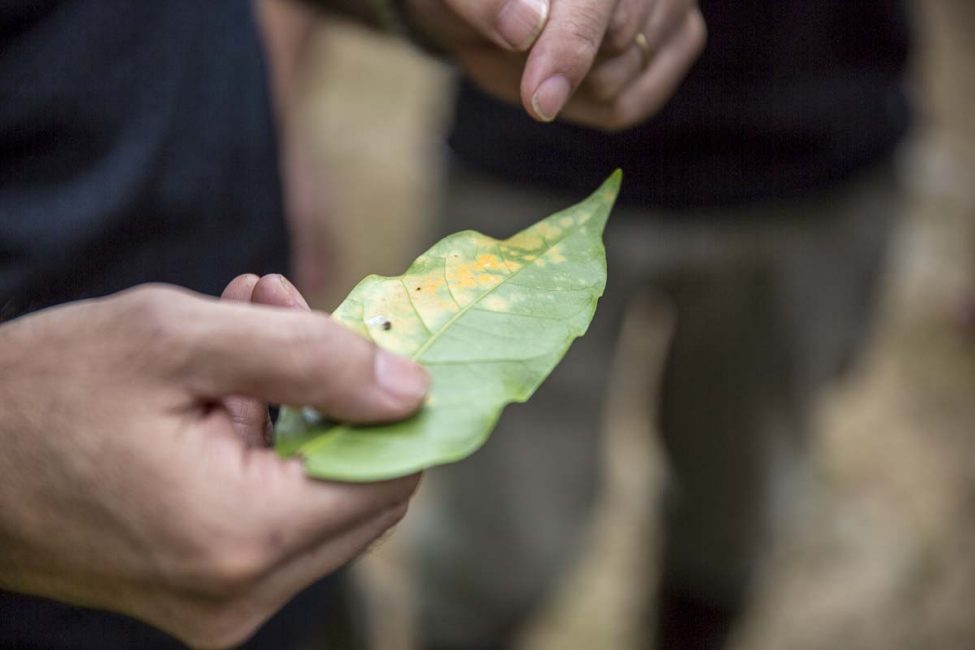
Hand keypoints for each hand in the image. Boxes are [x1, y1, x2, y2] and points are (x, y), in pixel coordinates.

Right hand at [0, 276, 428, 647]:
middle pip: (364, 493)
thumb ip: (315, 360)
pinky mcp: (205, 594)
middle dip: (345, 401)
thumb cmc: (45, 391)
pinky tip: (233, 384)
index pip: (390, 478)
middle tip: (292, 318)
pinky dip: (273, 448)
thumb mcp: (183, 340)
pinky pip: (278, 518)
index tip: (371, 341)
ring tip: (251, 330)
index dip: (397, 405)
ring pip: (324, 501)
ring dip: (306, 415)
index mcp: (243, 535)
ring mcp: (221, 605)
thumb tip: (413, 389)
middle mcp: (241, 593)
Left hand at [408, 0, 705, 130]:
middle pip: (618, 43)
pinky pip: (631, 105)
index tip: (539, 99)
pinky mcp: (681, 40)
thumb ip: (484, 4)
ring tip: (544, 54)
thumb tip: (523, 28)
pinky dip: (588, 105)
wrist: (497, 4)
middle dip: (559, 61)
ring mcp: (675, 1)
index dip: (569, 47)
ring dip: (567, 85)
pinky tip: (570, 76)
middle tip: (522, 45)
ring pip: (620, 81)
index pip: (596, 2)